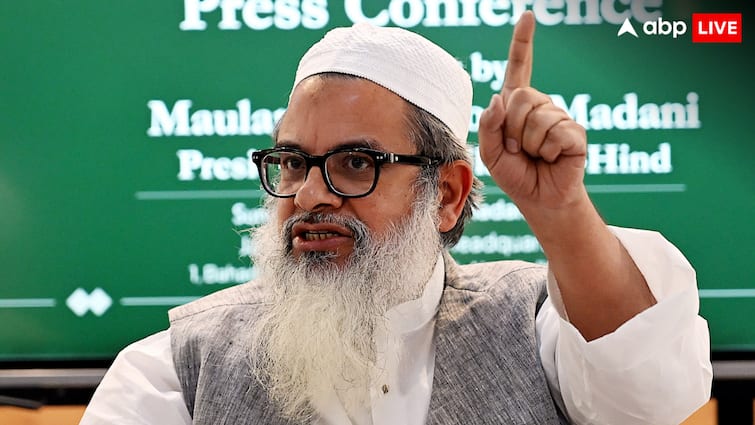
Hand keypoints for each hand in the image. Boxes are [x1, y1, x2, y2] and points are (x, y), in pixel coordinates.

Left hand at [478, 11, 587, 211]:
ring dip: (529, 143)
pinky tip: (552, 158)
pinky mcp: (575, 133)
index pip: (519, 68)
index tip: (528, 16)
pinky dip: (548, 150)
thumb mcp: (489, 153)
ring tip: (535, 156)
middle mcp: (539, 106)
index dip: (523, 43)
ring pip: (537, 117)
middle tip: (517, 149)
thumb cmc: (516, 175)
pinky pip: (556, 132)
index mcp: (516, 106)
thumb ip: (488, 126)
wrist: (540, 200)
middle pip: (520, 97)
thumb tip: (499, 98)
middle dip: (512, 128)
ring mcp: (559, 117)